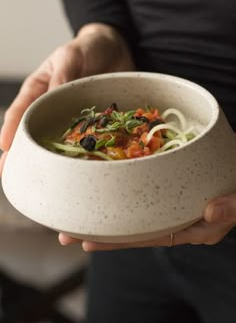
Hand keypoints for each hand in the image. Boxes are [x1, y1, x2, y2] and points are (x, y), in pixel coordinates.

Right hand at [0, 23, 133, 173]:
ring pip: (55, 142)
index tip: (5, 149)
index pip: (20, 111)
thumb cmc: (87, 48)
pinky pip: (84, 141)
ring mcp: (71, 117)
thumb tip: (52, 92)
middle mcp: (52, 107)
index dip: (11, 130)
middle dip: (22, 155)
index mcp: (40, 89)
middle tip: (12, 176)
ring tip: (40, 181)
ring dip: (48, 160)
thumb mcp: (71, 55)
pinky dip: (79, 155)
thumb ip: (62, 73)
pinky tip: (77, 170)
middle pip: (32, 133)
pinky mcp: (91, 123)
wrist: (116, 50)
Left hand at [59, 193, 235, 250]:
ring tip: (73, 217)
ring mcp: (171, 205)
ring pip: (134, 215)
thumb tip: (210, 210)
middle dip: (100, 233)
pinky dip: (121, 196)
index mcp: (191, 229)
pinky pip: (141, 196)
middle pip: (133, 230)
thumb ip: (231, 208)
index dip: (118, 241)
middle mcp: (176, 221)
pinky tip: (104, 193)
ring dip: (106, 214)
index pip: (148, 238)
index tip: (87, 242)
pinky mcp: (168, 188)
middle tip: (66, 234)